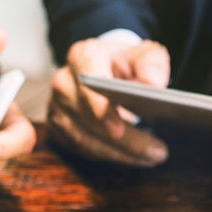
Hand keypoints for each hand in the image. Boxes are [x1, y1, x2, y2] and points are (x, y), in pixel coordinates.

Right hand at [47, 37, 170, 165]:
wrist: (100, 70)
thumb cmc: (122, 63)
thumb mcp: (142, 54)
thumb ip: (151, 63)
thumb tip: (154, 82)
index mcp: (83, 56)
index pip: (88, 84)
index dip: (100, 109)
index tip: (120, 129)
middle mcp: (63, 81)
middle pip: (88, 118)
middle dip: (123, 140)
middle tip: (156, 152)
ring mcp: (56, 105)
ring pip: (83, 138)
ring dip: (117, 152)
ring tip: (150, 157)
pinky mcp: (55, 125)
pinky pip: (79, 147)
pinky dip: (106, 155)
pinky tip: (130, 156)